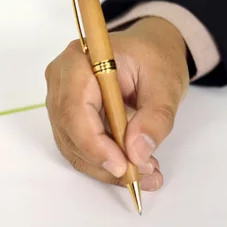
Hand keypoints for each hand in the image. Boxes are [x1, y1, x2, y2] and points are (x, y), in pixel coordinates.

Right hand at [45, 17, 188, 190]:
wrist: (149, 52)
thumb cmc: (154, 58)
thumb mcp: (167, 84)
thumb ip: (156, 118)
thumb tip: (138, 153)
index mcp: (79, 61)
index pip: (74, 109)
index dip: (94, 144)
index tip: (123, 166)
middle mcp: (60, 80)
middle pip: (70, 132)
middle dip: (105, 160)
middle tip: (143, 174)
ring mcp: (59, 99)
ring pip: (73, 146)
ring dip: (106, 167)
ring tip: (144, 173)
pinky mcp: (67, 117)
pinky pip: (78, 147)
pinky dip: (104, 162)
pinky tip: (132, 166)